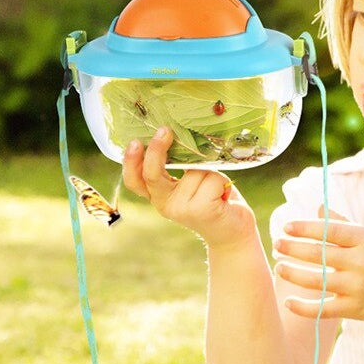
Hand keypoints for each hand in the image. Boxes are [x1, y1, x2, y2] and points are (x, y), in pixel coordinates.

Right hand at [122, 127, 257, 247]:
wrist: (233, 234)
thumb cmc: (213, 200)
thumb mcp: (192, 183)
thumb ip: (182, 168)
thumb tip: (184, 138)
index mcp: (159, 196)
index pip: (135, 181)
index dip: (131, 162)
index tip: (135, 142)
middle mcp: (165, 204)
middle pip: (152, 174)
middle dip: (156, 150)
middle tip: (164, 130)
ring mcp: (182, 209)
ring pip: (194, 170)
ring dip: (210, 172)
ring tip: (216, 189)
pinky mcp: (201, 210)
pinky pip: (211, 179)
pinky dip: (221, 181)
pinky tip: (223, 197)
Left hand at [274, 207, 363, 324]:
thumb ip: (343, 223)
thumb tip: (318, 207)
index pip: (329, 230)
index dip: (305, 228)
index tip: (286, 227)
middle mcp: (361, 262)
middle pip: (318, 254)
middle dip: (293, 249)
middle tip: (276, 245)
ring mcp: (357, 287)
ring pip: (316, 280)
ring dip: (293, 273)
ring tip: (279, 267)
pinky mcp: (355, 309)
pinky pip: (323, 309)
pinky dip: (303, 307)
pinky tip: (288, 301)